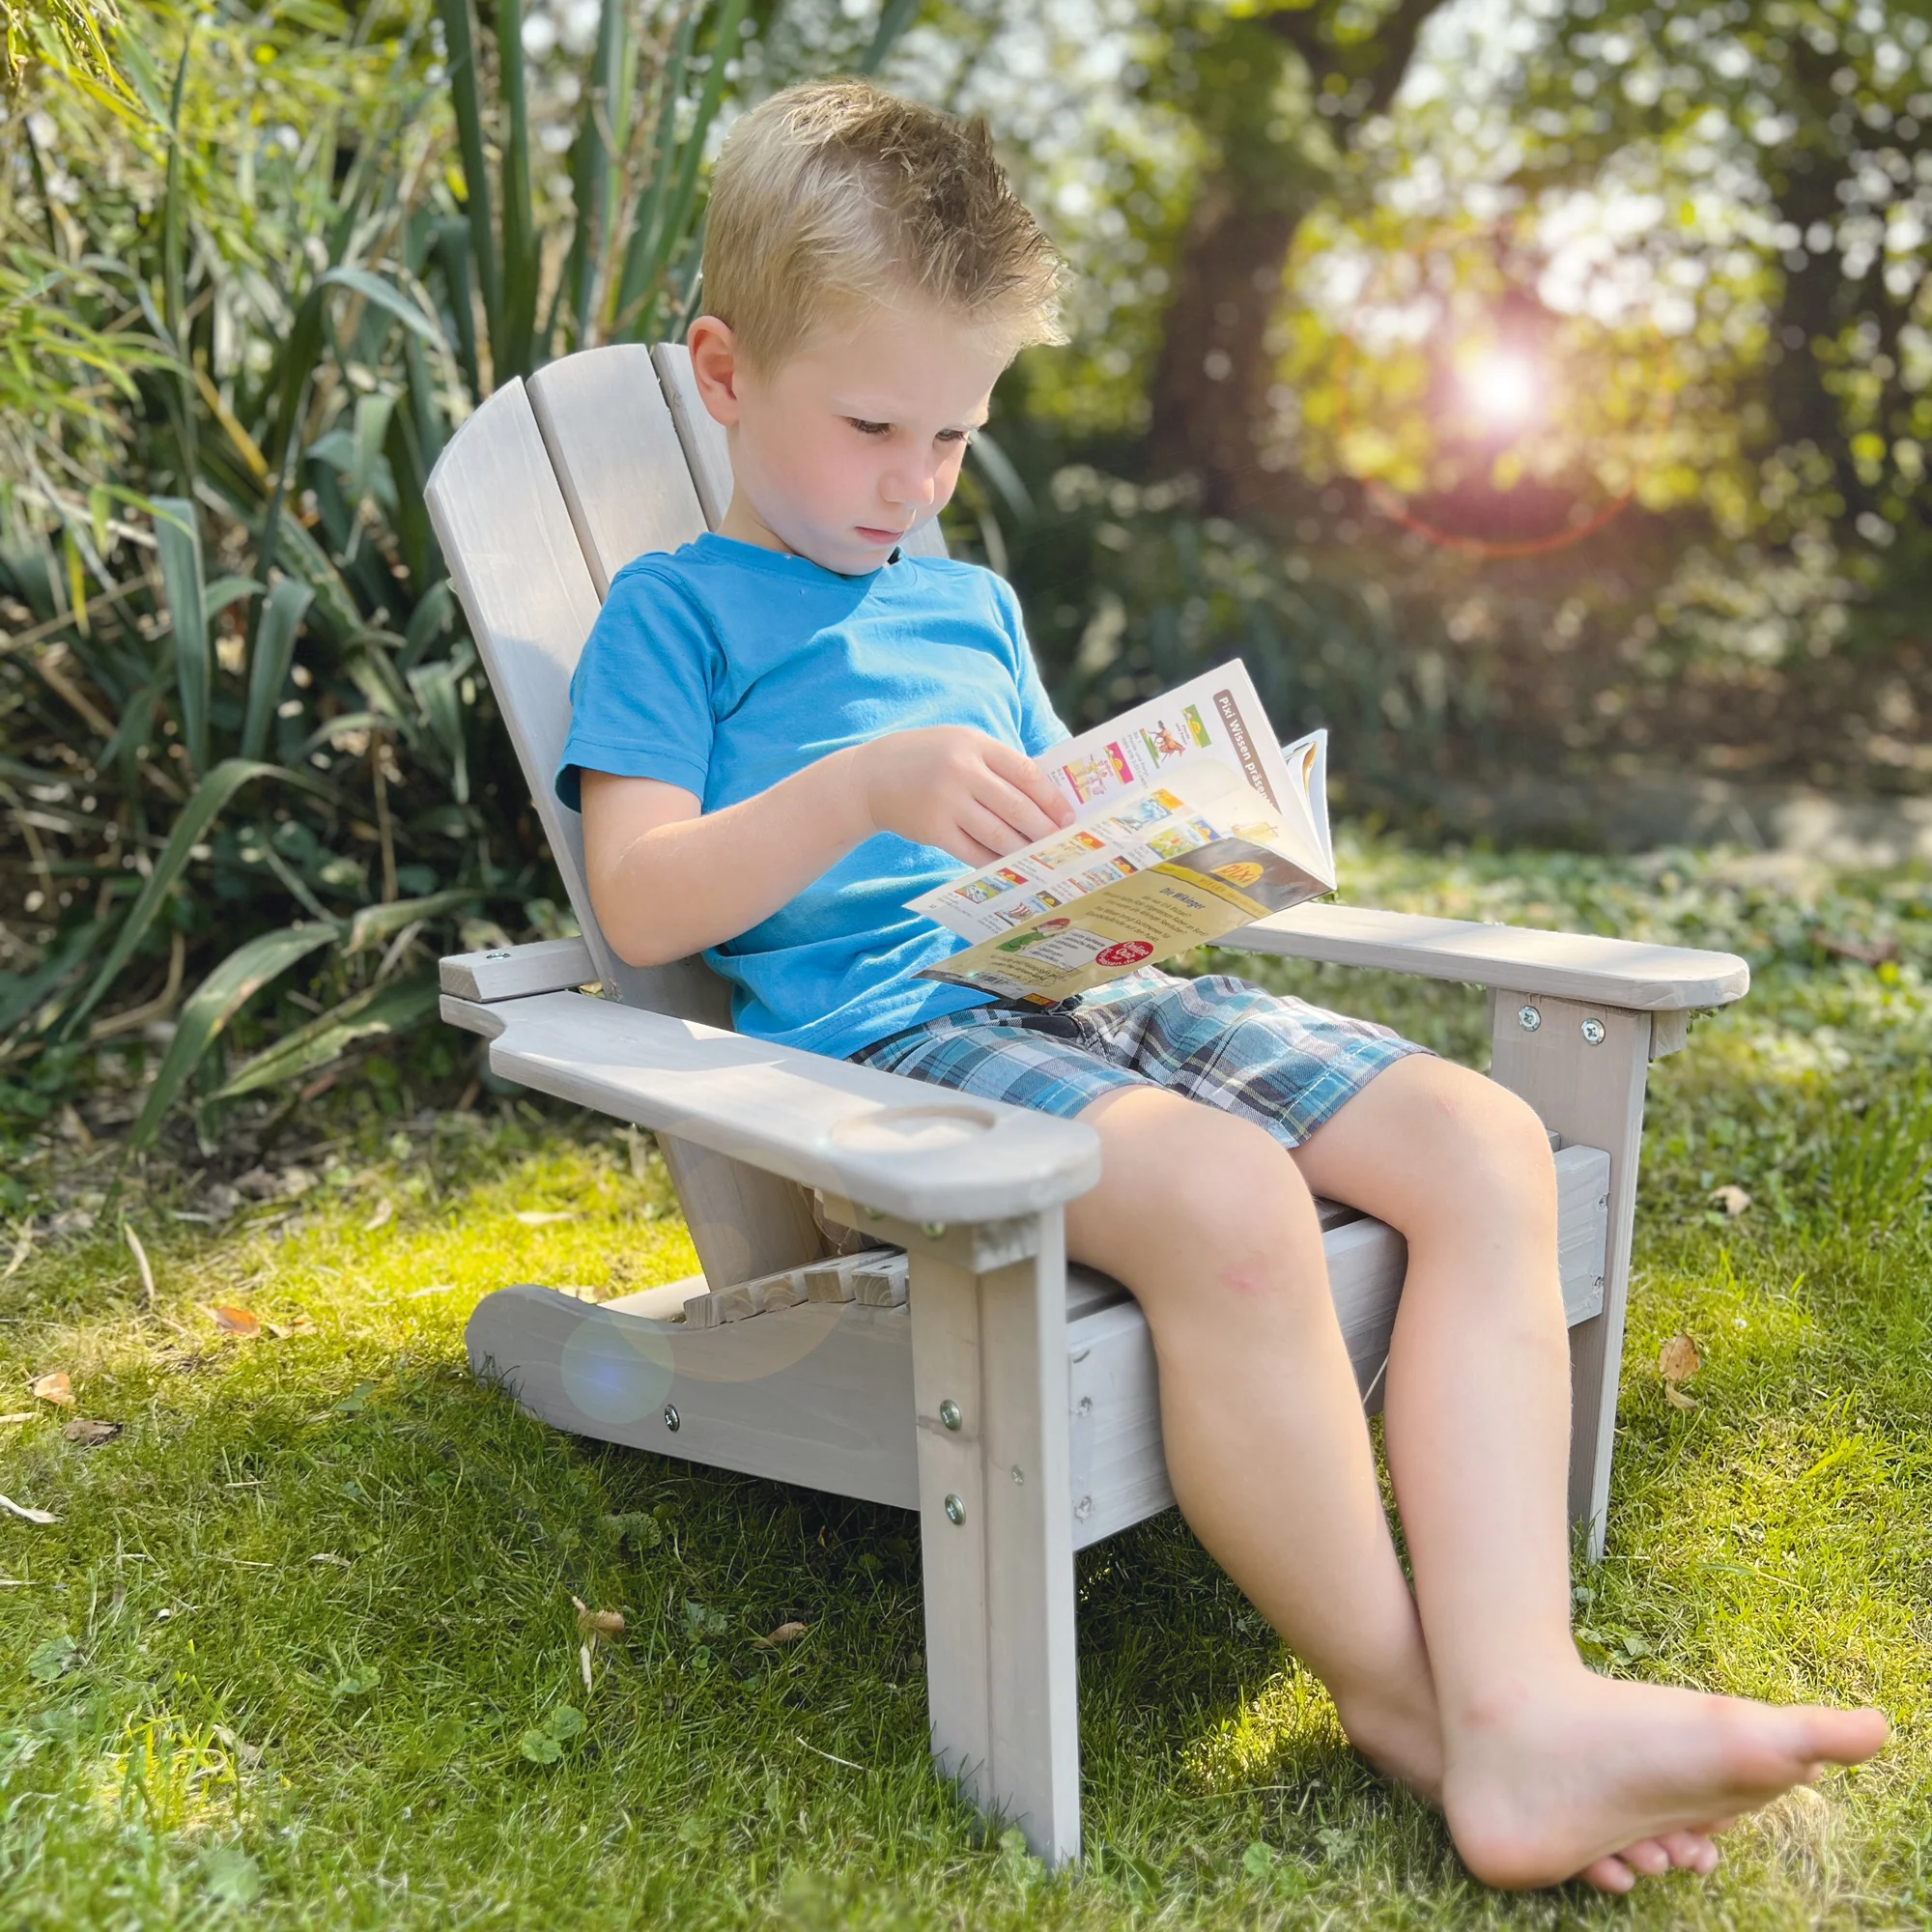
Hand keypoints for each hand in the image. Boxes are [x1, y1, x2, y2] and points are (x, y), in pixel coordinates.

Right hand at [853, 727, 1073, 864]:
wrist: (872, 777)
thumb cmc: (928, 760)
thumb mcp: (962, 745)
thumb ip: (998, 764)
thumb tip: (1044, 799)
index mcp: (975, 745)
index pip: (1025, 773)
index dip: (1051, 798)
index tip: (1069, 817)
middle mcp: (962, 772)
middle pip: (1016, 807)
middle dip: (1045, 829)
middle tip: (1063, 844)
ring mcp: (946, 802)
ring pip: (997, 834)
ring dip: (1024, 849)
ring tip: (1042, 859)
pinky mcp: (933, 830)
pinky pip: (973, 852)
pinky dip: (995, 861)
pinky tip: (1010, 866)